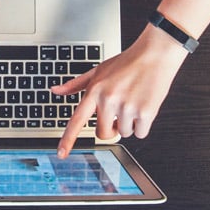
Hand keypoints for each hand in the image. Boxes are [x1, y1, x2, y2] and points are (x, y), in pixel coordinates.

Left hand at [53, 25, 187, 157]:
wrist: (154, 55)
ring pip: (124, 133)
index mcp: (95, 91)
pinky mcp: (145, 112)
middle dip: (111, 128)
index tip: (61, 154)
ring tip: (133, 101)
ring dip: (129, 123)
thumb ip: (76, 84)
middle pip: (103, 133)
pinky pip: (140, 133)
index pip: (77, 120)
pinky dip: (143, 125)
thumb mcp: (97, 70)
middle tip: (118, 112)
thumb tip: (55, 91)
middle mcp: (108, 100)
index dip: (68, 139)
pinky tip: (144, 105)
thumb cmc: (126, 63)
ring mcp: (126, 107)